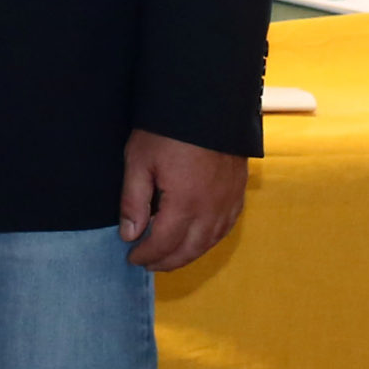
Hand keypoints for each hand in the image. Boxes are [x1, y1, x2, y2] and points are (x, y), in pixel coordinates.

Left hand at [118, 128, 246, 270]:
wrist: (207, 104)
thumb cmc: (167, 131)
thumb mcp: (139, 161)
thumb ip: (133, 201)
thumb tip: (130, 235)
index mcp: (186, 203)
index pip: (165, 243)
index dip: (147, 254)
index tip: (131, 258)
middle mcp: (212, 209)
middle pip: (190, 249)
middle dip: (167, 261)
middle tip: (147, 264)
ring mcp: (229, 201)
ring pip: (210, 241)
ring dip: (189, 254)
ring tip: (168, 257)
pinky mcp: (239, 192)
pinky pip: (227, 226)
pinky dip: (209, 239)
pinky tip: (198, 238)